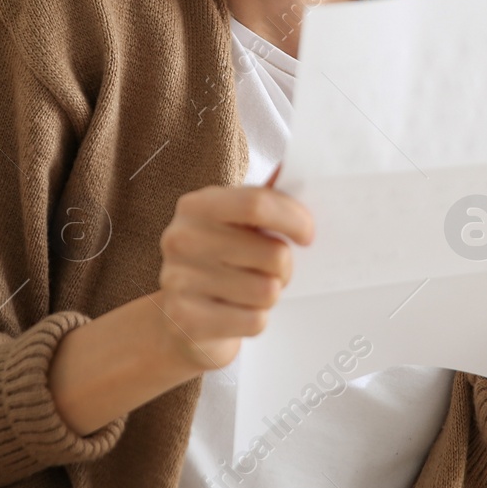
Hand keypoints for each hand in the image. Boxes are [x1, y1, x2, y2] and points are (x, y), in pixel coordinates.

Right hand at [155, 168, 312, 371]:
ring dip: (270, 296)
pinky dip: (256, 321)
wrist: (182, 322)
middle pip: (271, 252)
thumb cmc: (223, 264)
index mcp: (197, 206)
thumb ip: (264, 199)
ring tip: (251, 292)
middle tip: (274, 272)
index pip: (257, 203)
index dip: (294, 219)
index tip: (308, 235)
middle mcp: (181, 238)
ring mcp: (178, 280)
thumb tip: (297, 165)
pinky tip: (236, 314)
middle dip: (285, 267)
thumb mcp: (236, 226)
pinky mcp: (186, 321)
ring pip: (267, 291)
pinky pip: (254, 321)